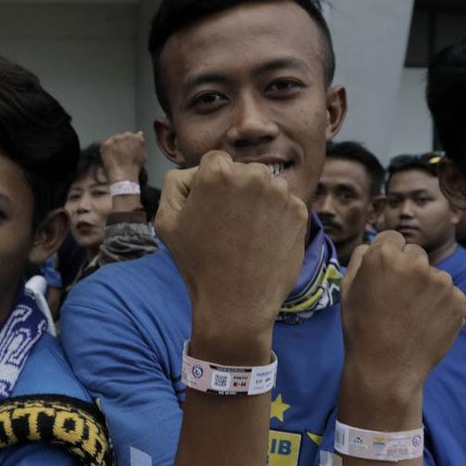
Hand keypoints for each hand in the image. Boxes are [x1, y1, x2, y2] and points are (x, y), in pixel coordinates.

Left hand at [100, 131, 145, 183]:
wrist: (124, 175)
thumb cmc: (134, 168)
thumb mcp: (143, 155)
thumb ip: (140, 144)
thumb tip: (139, 134)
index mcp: (136, 137)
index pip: (132, 135)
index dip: (129, 142)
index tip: (128, 148)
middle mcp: (126, 135)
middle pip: (122, 136)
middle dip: (121, 143)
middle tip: (121, 153)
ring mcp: (115, 139)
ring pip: (113, 140)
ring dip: (114, 146)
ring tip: (115, 157)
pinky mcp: (106, 144)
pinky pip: (105, 144)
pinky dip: (106, 150)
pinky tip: (109, 158)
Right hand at [156, 151, 308, 341]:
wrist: (236, 303)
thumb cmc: (197, 263)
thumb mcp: (166, 221)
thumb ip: (174, 184)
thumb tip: (195, 173)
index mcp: (217, 172)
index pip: (214, 162)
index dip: (209, 185)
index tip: (209, 210)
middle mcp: (252, 174)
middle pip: (243, 172)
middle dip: (236, 191)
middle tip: (227, 226)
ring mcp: (280, 193)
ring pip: (266, 187)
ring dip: (258, 203)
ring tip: (246, 236)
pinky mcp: (299, 212)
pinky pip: (285, 206)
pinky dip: (276, 219)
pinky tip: (263, 242)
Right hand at [340, 231, 465, 414]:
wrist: (386, 368)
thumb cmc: (361, 328)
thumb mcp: (347, 289)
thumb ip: (361, 258)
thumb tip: (374, 244)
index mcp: (384, 256)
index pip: (392, 238)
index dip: (387, 256)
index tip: (385, 276)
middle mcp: (415, 262)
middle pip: (415, 254)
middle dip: (408, 270)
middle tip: (397, 299)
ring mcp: (440, 281)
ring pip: (434, 275)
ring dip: (426, 288)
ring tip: (411, 315)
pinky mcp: (458, 300)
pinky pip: (449, 295)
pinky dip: (440, 306)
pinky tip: (425, 323)